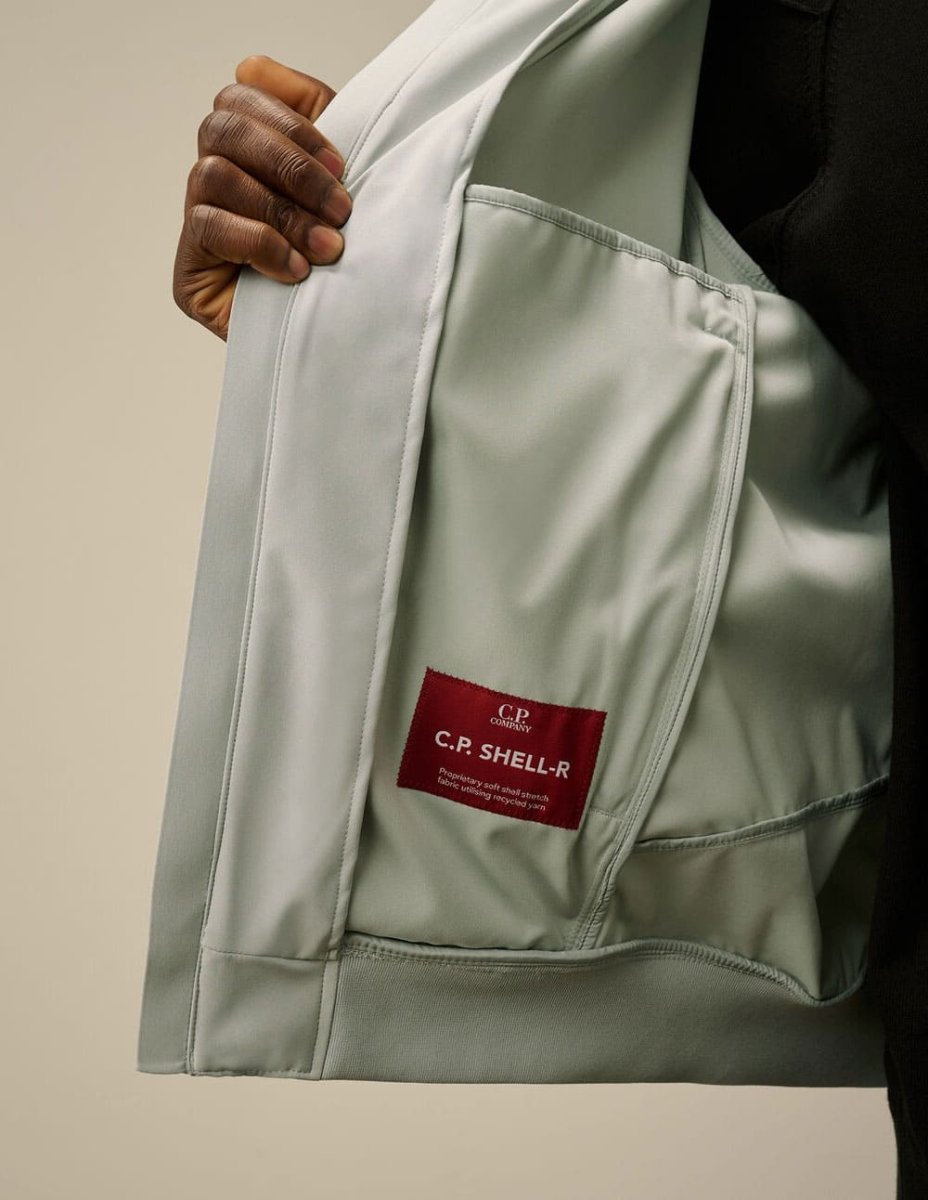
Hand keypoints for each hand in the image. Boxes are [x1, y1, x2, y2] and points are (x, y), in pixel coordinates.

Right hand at [174, 54, 351, 339]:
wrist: (345, 343)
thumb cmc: (349, 261)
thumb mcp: (342, 179)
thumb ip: (317, 115)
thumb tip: (263, 71)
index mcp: (251, 147)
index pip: (242, 92)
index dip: (291, 121)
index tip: (342, 165)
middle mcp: (217, 177)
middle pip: (223, 125)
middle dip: (290, 163)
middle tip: (341, 207)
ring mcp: (198, 221)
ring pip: (215, 174)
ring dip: (282, 210)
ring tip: (328, 248)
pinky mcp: (188, 270)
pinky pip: (209, 226)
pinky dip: (261, 243)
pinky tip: (296, 270)